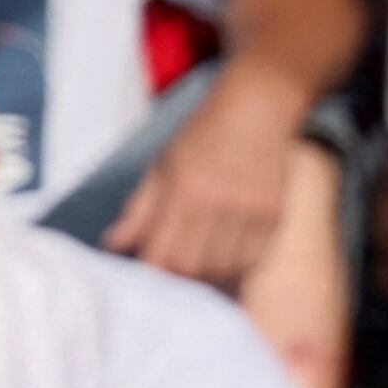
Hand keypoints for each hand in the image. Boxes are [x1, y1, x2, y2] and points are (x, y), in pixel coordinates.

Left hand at [107, 74, 300, 286]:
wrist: (258, 108)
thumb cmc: (202, 135)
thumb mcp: (161, 166)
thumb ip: (138, 210)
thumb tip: (113, 245)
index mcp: (184, 191)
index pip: (164, 256)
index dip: (153, 274)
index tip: (148, 273)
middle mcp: (218, 204)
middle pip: (194, 269)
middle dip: (179, 278)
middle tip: (174, 270)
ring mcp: (250, 212)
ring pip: (224, 269)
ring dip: (209, 275)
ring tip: (201, 262)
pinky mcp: (274, 215)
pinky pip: (252, 260)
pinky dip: (236, 265)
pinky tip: (227, 254)